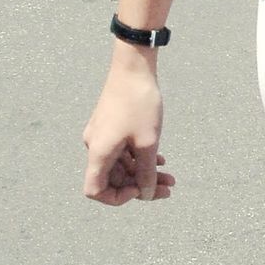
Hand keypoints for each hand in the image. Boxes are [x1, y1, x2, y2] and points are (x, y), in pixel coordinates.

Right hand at [82, 62, 175, 205]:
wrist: (134, 67)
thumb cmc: (140, 103)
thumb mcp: (148, 142)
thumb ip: (147, 172)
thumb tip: (147, 194)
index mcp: (98, 152)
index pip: (94, 190)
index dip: (117, 197)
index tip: (141, 189)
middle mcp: (95, 146)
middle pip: (113, 178)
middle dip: (141, 185)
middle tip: (169, 187)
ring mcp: (102, 135)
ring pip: (121, 165)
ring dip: (144, 172)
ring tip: (170, 177)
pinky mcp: (110, 126)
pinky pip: (122, 151)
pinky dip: (139, 158)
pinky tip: (160, 159)